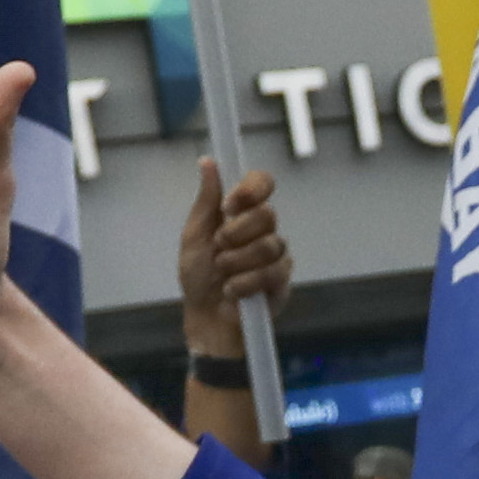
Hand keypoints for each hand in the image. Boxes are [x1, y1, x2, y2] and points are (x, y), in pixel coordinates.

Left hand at [176, 158, 289, 341]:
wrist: (206, 316)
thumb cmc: (198, 276)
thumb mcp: (195, 234)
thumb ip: (206, 200)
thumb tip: (209, 162)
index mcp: (243, 213)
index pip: (263, 184)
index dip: (251, 189)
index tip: (229, 204)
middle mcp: (264, 230)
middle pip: (268, 214)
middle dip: (236, 232)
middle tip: (219, 246)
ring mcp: (277, 256)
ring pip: (269, 245)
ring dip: (236, 261)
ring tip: (223, 273)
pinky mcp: (283, 282)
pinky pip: (271, 274)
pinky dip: (244, 283)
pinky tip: (233, 291)